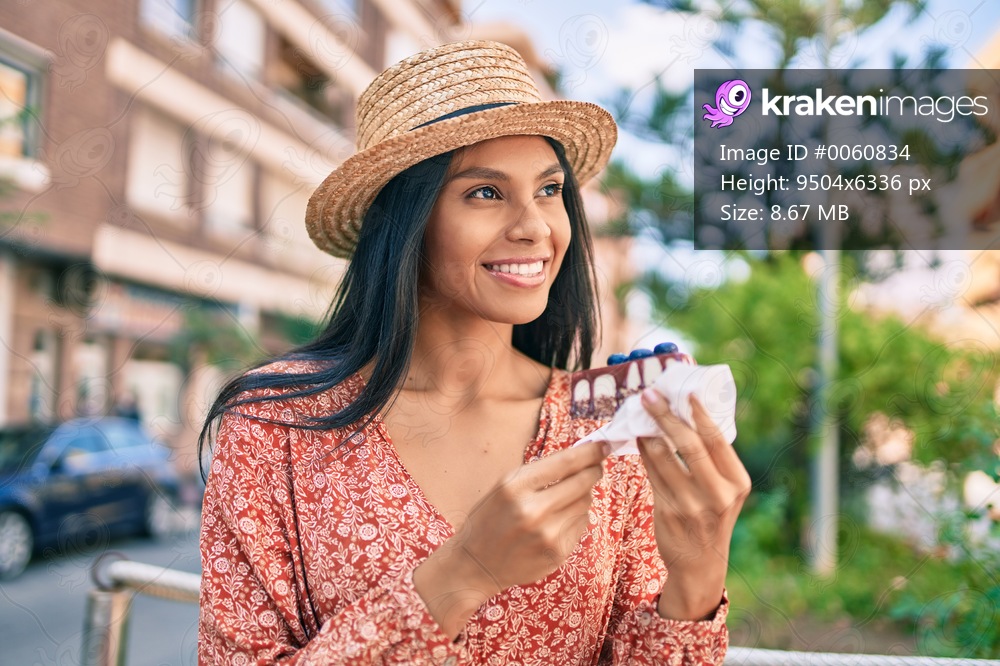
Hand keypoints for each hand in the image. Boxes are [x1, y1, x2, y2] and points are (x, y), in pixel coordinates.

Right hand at [414, 440, 608, 637]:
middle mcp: (533, 510)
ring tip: (561, 500)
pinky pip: (581, 524)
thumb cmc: (490, 519)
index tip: (603, 445)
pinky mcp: (557, 553)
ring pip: (585, 503)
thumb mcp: (504, 486)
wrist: (476, 564)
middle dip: (594, 470)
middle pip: (582, 482)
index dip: (590, 452)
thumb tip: (581, 456)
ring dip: (581, 496)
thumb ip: (539, 473)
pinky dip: (575, 518)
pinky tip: (556, 523)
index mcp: (515, 486)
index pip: (565, 463)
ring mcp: (547, 534)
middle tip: (596, 466)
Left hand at [636, 390, 750, 620]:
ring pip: (662, 458)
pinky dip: (642, 452)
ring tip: (639, 413)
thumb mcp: (725, 490)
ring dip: (648, 431)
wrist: (700, 564)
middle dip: (665, 416)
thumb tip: (687, 413)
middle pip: (688, 445)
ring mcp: (691, 505)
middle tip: (649, 395)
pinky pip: (651, 474)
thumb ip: (712, 459)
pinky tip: (637, 438)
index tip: (684, 392)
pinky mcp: (667, 512)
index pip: (716, 440)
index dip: (699, 413)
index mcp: (737, 483)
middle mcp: (717, 494)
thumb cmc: (712, 516)